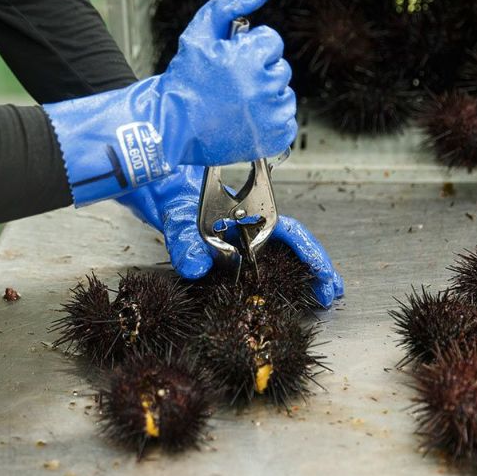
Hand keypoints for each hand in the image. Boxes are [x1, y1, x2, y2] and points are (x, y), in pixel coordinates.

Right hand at [43, 0, 295, 205]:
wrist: (171, 128)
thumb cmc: (184, 80)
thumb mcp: (199, 32)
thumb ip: (231, 3)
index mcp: (250, 59)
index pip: (272, 41)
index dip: (250, 50)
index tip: (232, 64)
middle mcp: (264, 88)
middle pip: (280, 68)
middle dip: (259, 72)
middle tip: (231, 86)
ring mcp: (271, 116)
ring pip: (284, 95)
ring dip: (266, 96)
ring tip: (237, 104)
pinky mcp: (273, 139)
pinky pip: (286, 122)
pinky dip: (270, 122)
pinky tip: (246, 121)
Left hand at [117, 165, 342, 307]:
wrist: (145, 182)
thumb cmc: (163, 190)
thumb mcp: (173, 214)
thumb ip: (184, 240)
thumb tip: (196, 267)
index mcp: (244, 210)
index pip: (287, 232)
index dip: (308, 254)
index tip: (321, 275)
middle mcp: (245, 222)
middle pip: (291, 243)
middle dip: (315, 266)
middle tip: (331, 292)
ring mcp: (235, 234)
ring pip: (277, 252)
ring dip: (300, 272)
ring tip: (319, 293)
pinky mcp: (222, 247)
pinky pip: (253, 262)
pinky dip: (272, 275)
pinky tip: (282, 289)